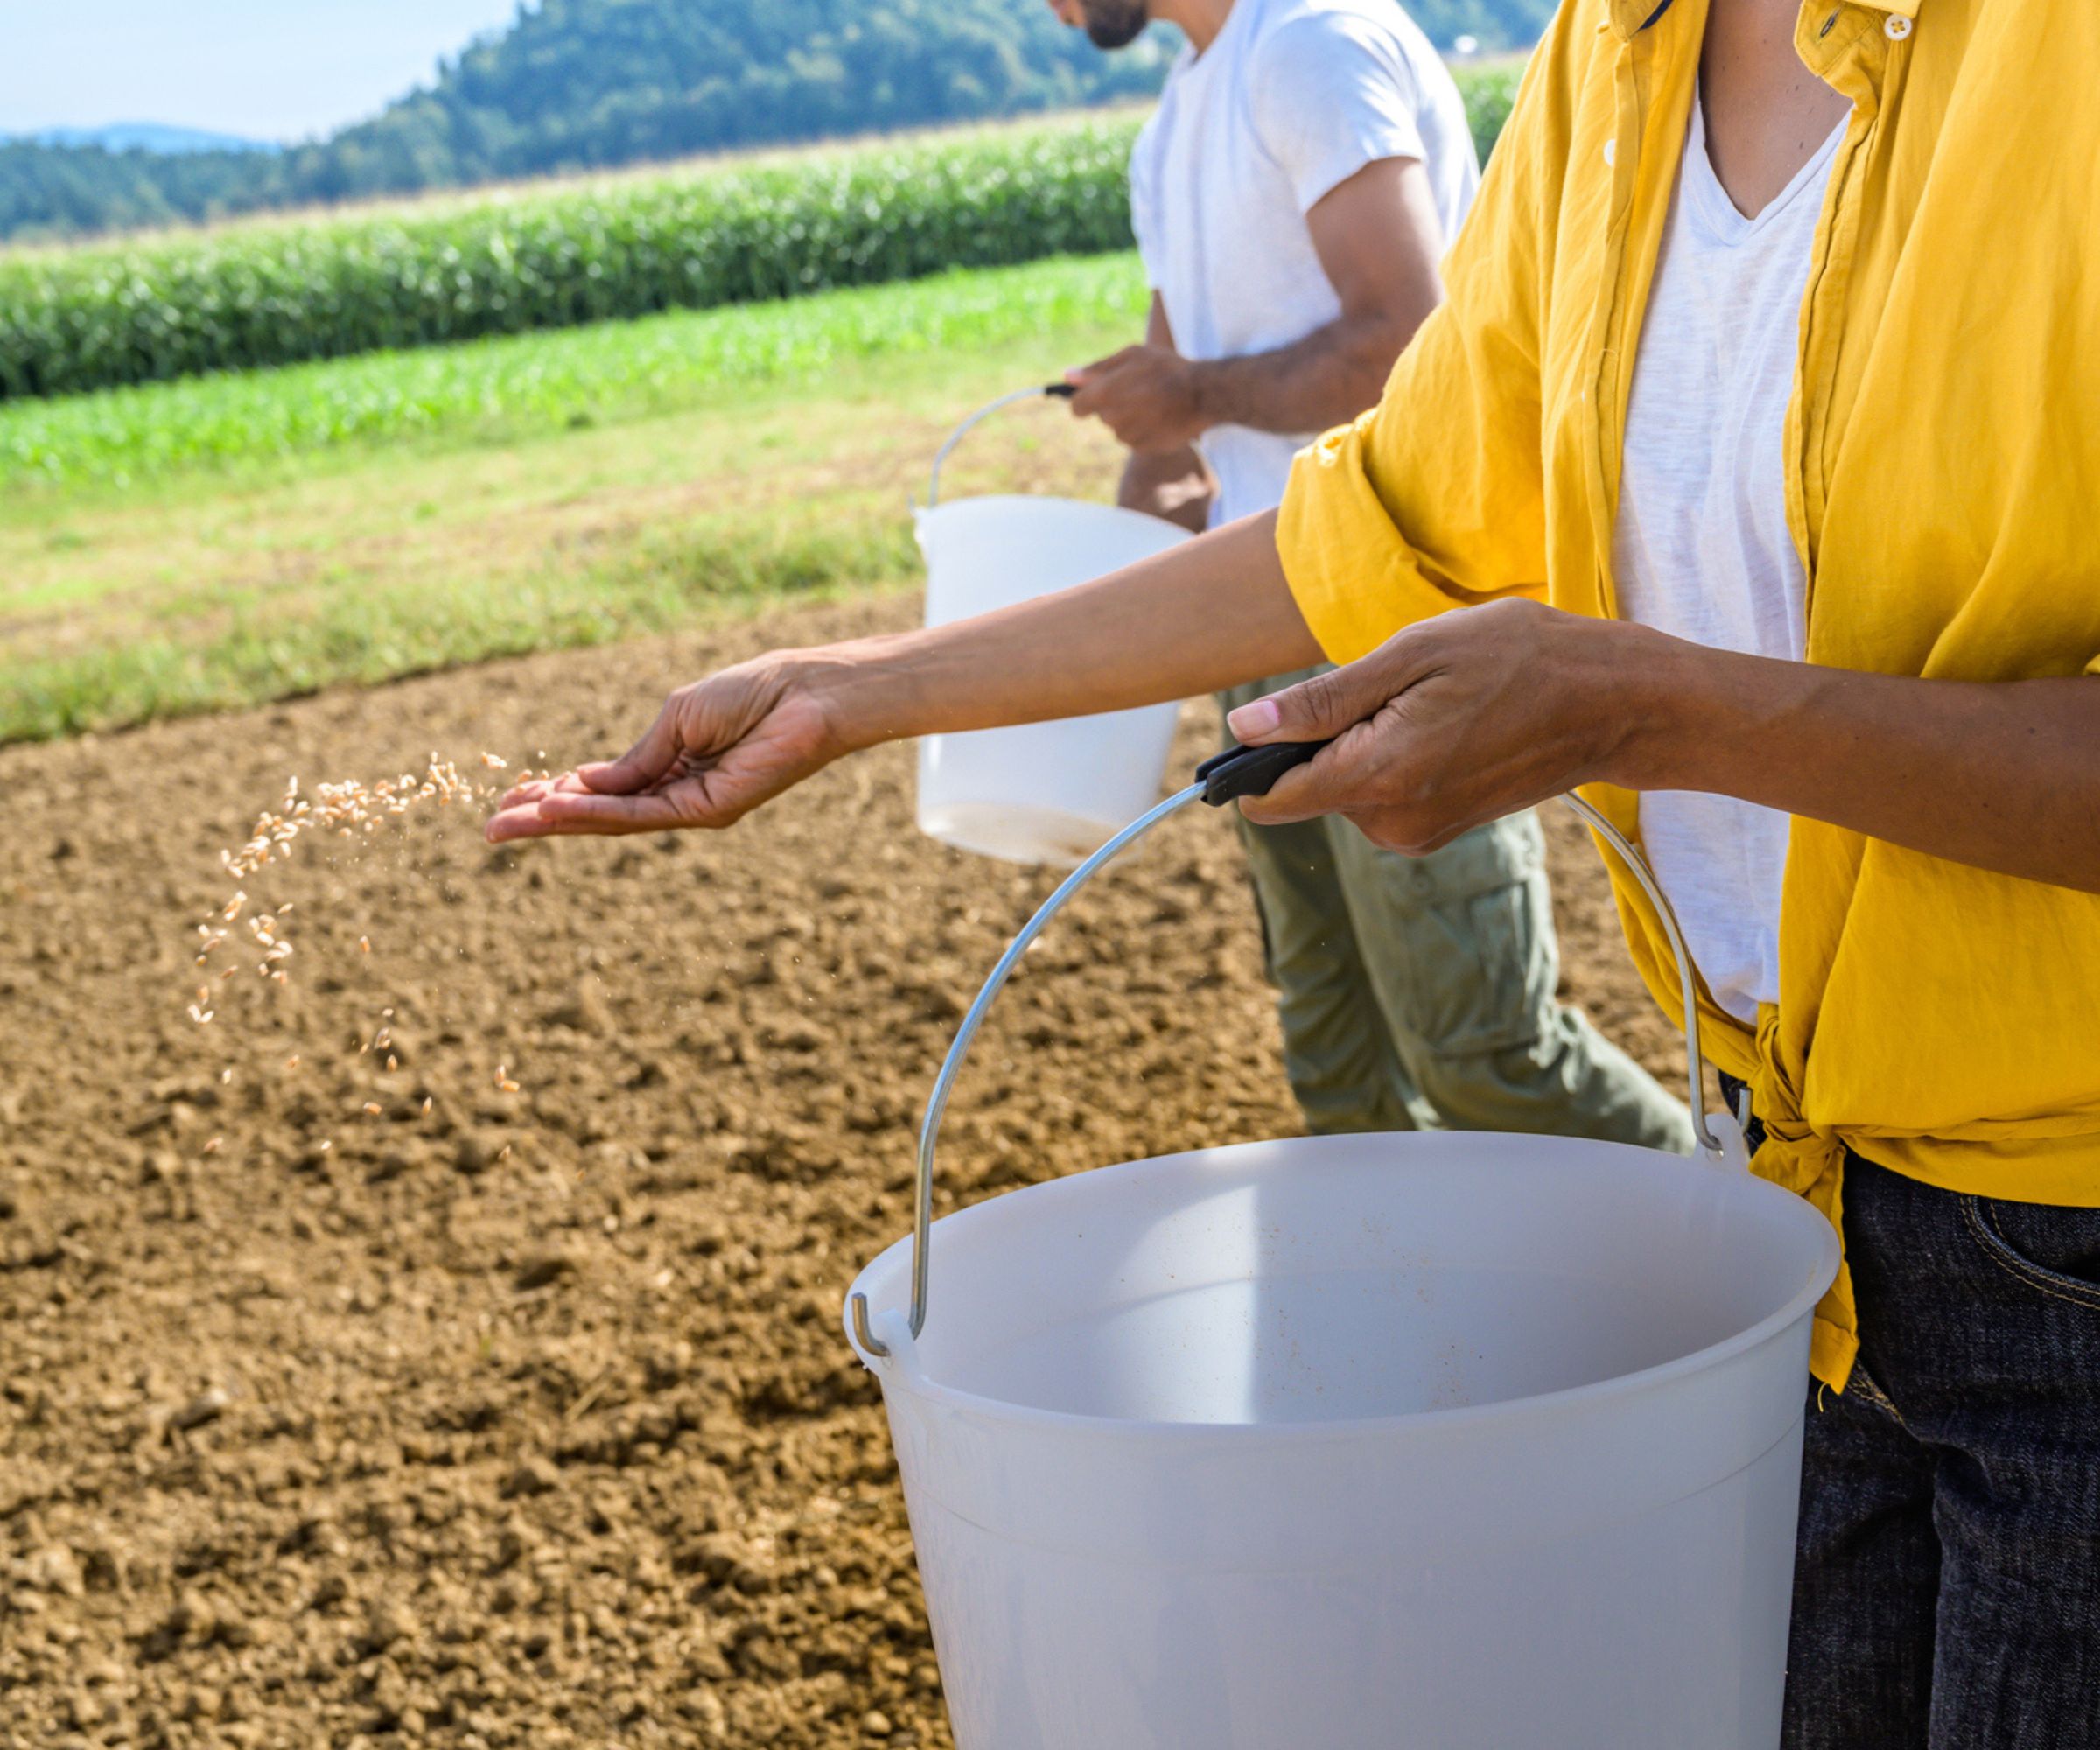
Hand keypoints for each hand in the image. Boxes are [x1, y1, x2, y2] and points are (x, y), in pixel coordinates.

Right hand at [484, 654, 848, 841]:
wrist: (806, 693)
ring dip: (557, 821)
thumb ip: (636, 757)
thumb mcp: (677, 718)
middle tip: (490, 828)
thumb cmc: (752, 693)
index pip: (605, 788)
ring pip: (614, 820)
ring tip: (506, 825)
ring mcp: (693, 806)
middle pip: (601, 814)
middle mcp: (679, 794)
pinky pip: (641, 813)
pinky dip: (596, 811)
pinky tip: (556, 809)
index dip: (559, 793)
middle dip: (544, 820)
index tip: (513, 796)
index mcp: (672, 767)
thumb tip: (584, 784)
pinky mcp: (709, 811)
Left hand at [1066, 345, 1207, 452]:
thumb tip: (1068, 376)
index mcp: (1104, 394)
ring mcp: (1129, 437)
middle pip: (1102, 416)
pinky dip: (1145, 430)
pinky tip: (1162, 416)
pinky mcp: (1145, 448)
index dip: (1084, 400)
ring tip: (1155, 402)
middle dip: (1115, 404)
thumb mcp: (1132, 355)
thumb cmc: (1166, 368)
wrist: (1202, 394)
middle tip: (1141, 389)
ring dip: (1131, 417)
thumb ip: (1097, 368)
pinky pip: (1136, 439)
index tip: (1094, 395)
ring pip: (1120, 428)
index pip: (1077, 407)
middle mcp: (1113, 419)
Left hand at [1226, 599, 1677, 852]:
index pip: (1271, 797)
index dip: (1250, 762)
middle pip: (1308, 787)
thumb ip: (1321, 701)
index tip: (1259, 724)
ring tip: (1432, 702)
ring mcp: (1416, 834)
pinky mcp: (1436, 832)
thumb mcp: (1412, 656)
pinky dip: (1393, 757)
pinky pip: (1381, 794)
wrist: (1612, 703)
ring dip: (1365, 742)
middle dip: (1327, 737)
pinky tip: (1445, 724)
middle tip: (1395, 687)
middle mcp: (1390, 823)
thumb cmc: (1518, 659)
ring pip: (1346, 788)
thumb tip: (1242, 729)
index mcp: (1378, 777)